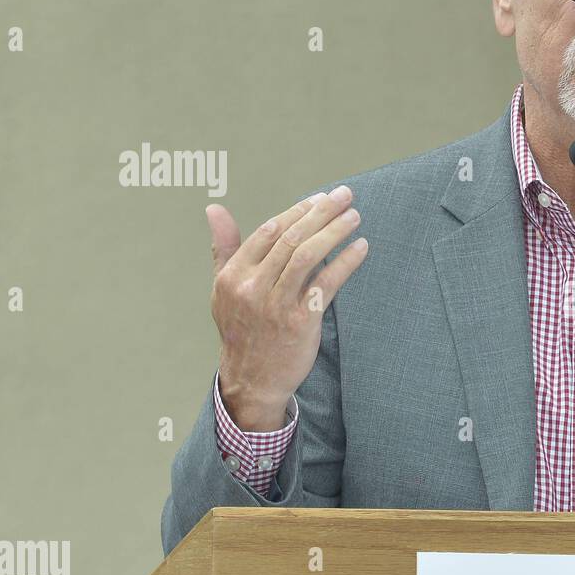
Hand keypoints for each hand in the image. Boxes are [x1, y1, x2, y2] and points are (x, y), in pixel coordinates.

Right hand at [207, 187, 366, 429]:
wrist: (252, 379)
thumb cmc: (241, 329)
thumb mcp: (223, 289)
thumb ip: (224, 248)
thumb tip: (214, 208)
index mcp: (233, 275)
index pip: (269, 231)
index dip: (297, 212)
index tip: (319, 199)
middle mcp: (252, 288)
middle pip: (291, 239)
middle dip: (321, 213)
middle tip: (344, 195)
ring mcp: (276, 305)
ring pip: (308, 257)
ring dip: (334, 232)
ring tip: (354, 217)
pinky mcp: (300, 322)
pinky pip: (326, 284)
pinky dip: (346, 263)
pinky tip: (360, 248)